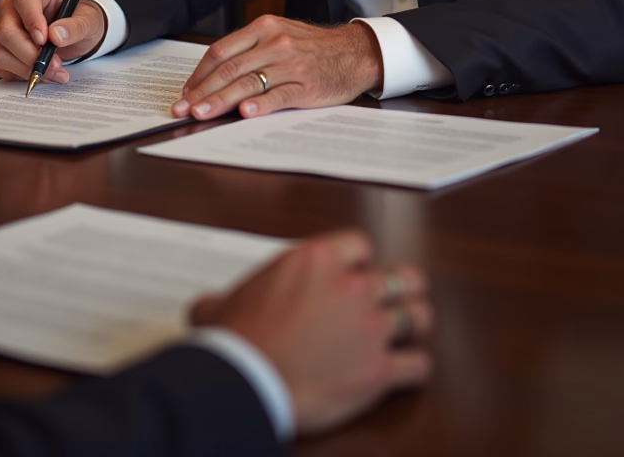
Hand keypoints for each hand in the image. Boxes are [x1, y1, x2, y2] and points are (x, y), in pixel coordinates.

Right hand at [0, 0, 105, 83]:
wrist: (76, 35)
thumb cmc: (80, 20)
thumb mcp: (88, 20)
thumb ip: (76, 26)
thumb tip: (56, 35)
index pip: (24, 0)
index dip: (32, 20)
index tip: (44, 40)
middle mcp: (13, 6)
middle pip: (7, 31)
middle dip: (30, 54)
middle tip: (55, 64)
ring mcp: (4, 28)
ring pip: (1, 52)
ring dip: (27, 68)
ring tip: (54, 71)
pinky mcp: (2, 49)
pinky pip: (2, 66)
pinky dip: (22, 75)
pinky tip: (42, 73)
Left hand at [172, 16, 383, 120]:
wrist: (355, 52)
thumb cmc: (312, 47)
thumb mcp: (279, 35)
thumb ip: (250, 50)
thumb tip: (212, 77)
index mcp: (263, 27)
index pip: (221, 51)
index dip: (199, 74)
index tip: (185, 92)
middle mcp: (275, 43)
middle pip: (230, 69)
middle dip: (202, 91)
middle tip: (183, 109)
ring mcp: (292, 64)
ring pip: (248, 83)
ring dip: (221, 101)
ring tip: (202, 114)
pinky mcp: (307, 85)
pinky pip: (279, 96)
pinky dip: (260, 105)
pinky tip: (244, 114)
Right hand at [192, 230, 431, 434]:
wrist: (247, 379)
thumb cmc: (236, 338)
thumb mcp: (223, 304)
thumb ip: (223, 299)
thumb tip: (205, 307)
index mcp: (317, 259)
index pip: (361, 245)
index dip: (360, 261)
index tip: (355, 274)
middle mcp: (351, 287)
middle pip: (404, 275)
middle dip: (403, 287)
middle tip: (395, 300)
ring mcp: (370, 327)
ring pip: (419, 315)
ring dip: (414, 324)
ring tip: (409, 332)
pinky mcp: (380, 370)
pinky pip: (418, 365)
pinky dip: (413, 369)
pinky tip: (404, 372)